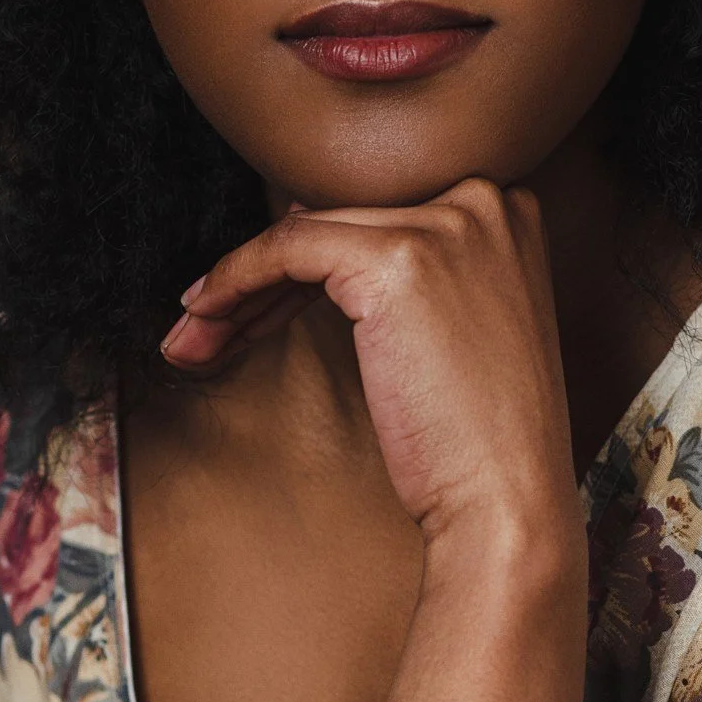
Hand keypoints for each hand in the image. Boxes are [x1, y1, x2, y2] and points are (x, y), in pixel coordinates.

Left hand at [162, 178, 579, 550]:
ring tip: (194, 336)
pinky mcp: (399, 258)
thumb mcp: (460, 325)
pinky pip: (287, 249)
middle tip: (210, 323)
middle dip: (267, 275)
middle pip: (341, 220)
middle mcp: (483, 199)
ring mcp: (445, 223)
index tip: (258, 303)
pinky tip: (206, 320)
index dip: (311, 262)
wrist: (507, 501)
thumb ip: (411, 271)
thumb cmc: (478, 434)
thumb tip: (307, 231)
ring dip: (237, 284)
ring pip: (306, 232)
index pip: (379, 214)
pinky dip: (236, 280)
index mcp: (507, 208)